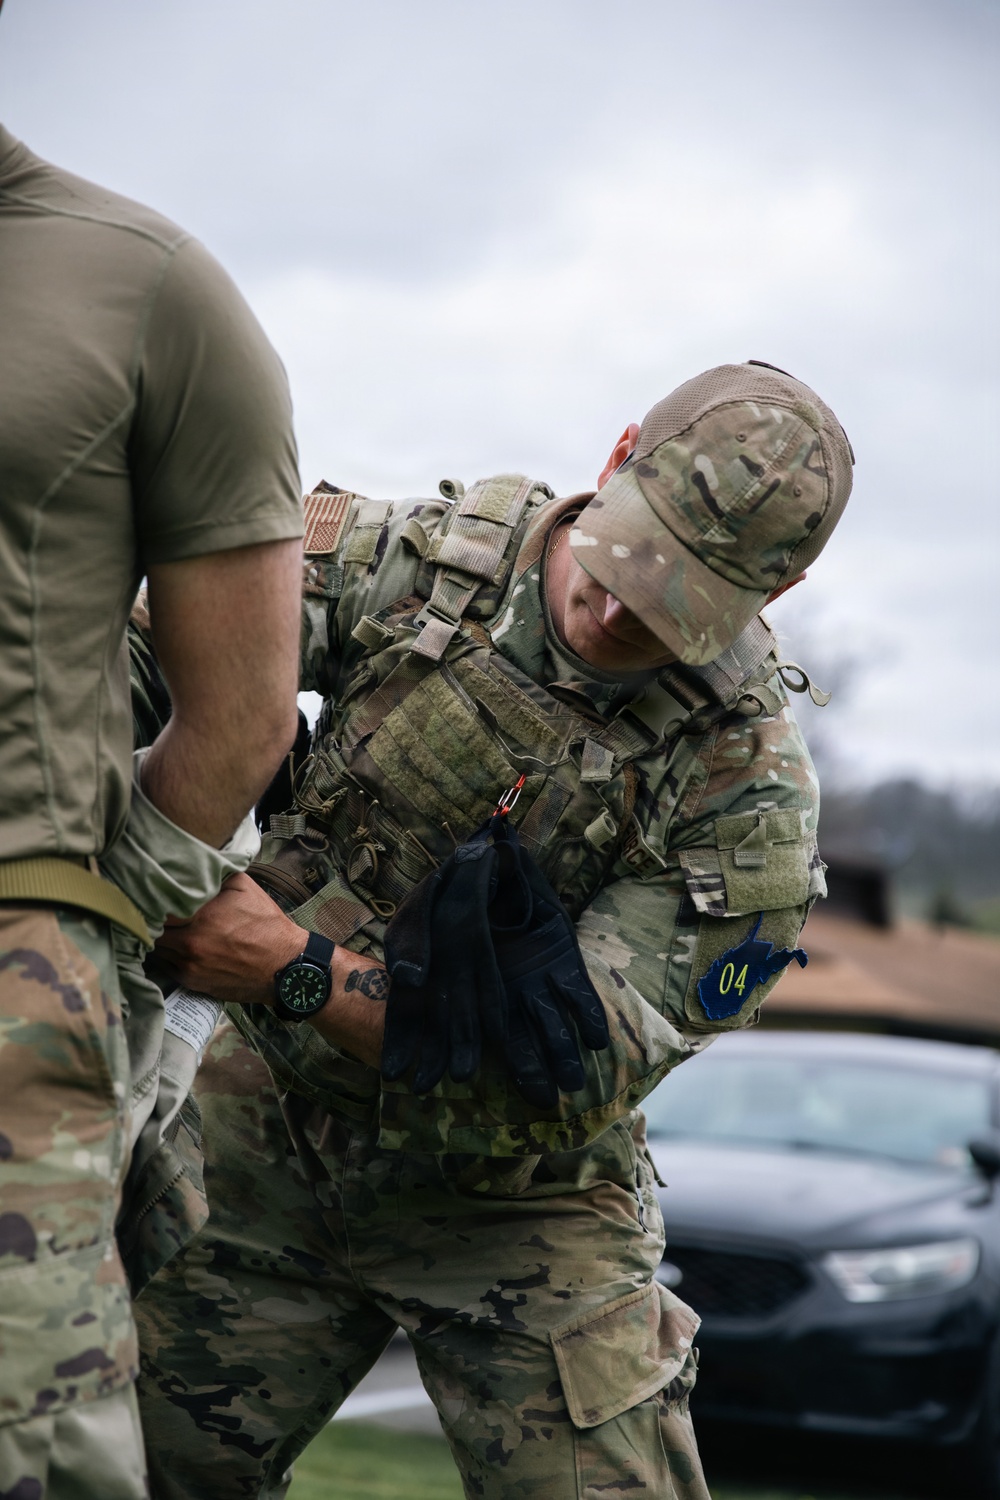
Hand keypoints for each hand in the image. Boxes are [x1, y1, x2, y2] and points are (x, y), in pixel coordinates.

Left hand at [155, 871, 305, 1004]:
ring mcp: (189, 966)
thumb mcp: (245, 887)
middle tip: (161, 911)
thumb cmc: (266, 925)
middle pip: (153, 929)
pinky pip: (167, 966)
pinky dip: (170, 956)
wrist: (283, 966)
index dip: (157, 898)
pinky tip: (181, 947)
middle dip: (155, 919)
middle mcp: (190, 943)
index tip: (160, 894)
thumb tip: (193, 868)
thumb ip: (215, 875)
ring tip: (172, 929)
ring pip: (158, 949)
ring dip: (161, 938)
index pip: (159, 906)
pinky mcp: (192, 982)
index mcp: (201, 917)